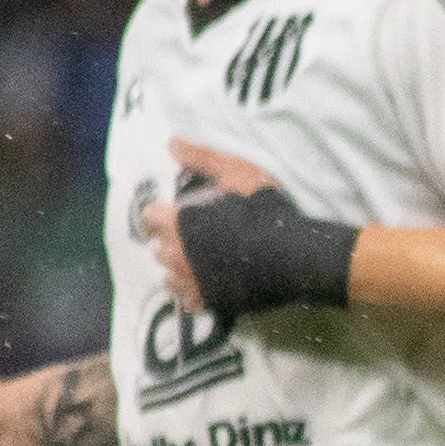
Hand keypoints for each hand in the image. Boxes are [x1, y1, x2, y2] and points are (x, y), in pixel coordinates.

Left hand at [135, 139, 281, 318]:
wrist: (295, 256)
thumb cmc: (264, 211)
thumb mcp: (237, 174)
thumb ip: (202, 159)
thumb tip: (172, 143)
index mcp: (178, 223)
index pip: (149, 218)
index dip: (161, 215)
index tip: (175, 214)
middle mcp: (177, 255)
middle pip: (158, 249)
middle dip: (171, 242)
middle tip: (193, 237)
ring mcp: (192, 282)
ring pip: (169, 276)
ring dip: (178, 268)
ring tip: (196, 263)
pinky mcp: (210, 302)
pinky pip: (186, 301)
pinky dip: (191, 292)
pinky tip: (204, 284)